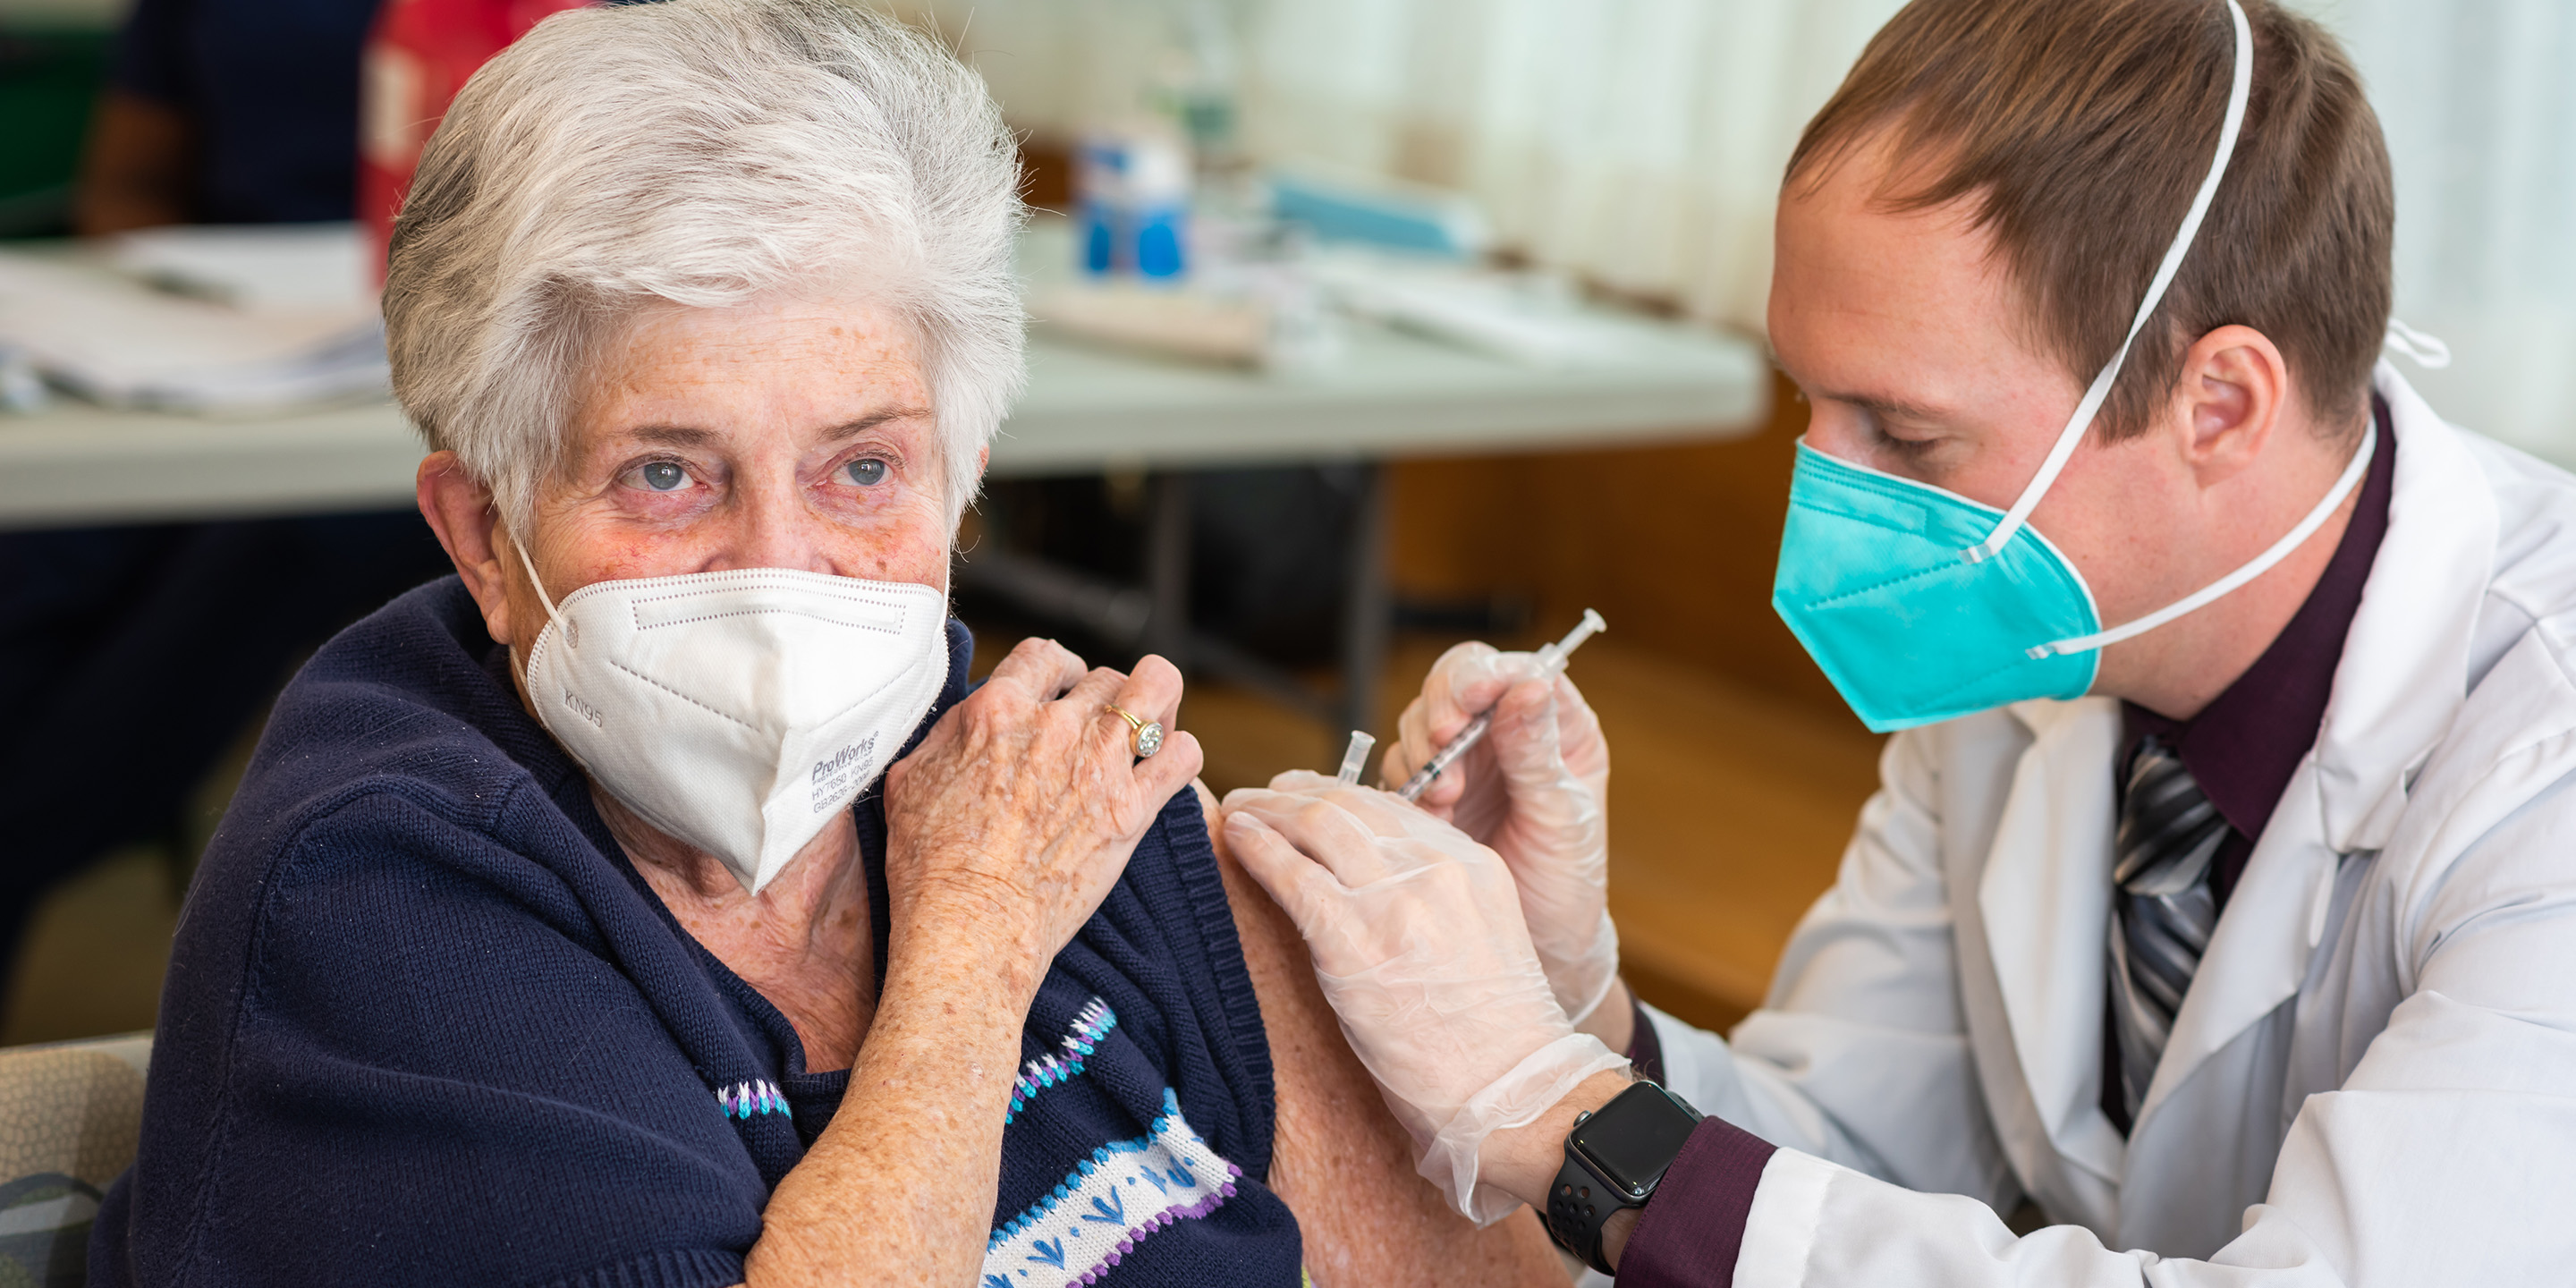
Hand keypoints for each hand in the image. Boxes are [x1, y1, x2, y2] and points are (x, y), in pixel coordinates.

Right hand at [882, 638, 1201, 1002]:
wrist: (969, 926)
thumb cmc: (929, 865)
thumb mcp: (912, 779)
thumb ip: (947, 735)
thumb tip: (966, 719)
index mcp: (999, 710)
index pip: (1044, 654)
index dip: (1057, 669)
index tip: (1060, 688)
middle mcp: (1056, 727)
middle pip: (1104, 677)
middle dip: (1104, 696)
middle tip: (1099, 724)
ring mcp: (1100, 765)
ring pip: (1156, 689)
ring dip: (1156, 700)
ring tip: (1151, 718)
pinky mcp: (1131, 810)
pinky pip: (1183, 754)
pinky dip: (1180, 753)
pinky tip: (1166, 765)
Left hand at [1222, 774, 1626, 1223]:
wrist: (1509, 1090)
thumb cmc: (1491, 1038)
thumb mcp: (1480, 939)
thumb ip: (1434, 897)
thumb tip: (1365, 877)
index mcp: (1472, 864)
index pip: (1392, 806)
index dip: (1337, 793)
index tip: (1304, 795)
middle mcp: (1436, 868)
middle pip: (1349, 803)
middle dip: (1295, 792)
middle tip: (1261, 796)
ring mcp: (1395, 900)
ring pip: (1317, 824)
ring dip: (1268, 810)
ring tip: (1240, 809)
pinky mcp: (1354, 941)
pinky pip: (1292, 875)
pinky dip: (1257, 848)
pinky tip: (1236, 837)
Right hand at [1384, 643, 1620, 1026]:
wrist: (1539, 947)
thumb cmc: (1567, 882)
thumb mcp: (1562, 817)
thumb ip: (1539, 753)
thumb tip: (1530, 685)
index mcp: (1555, 725)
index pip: (1513, 670)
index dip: (1486, 673)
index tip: (1472, 700)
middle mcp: (1506, 733)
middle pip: (1456, 684)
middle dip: (1443, 708)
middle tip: (1445, 744)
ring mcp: (1465, 762)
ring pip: (1422, 723)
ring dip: (1424, 751)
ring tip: (1446, 799)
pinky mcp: (1430, 794)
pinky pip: (1401, 769)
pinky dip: (1405, 786)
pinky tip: (1430, 817)